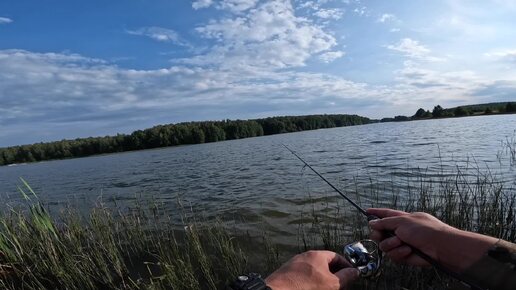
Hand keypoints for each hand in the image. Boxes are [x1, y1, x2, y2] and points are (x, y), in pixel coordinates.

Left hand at [265, 250, 358, 289]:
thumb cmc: (307, 287)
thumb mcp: (332, 284)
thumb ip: (346, 277)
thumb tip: (355, 272)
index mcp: (316, 255)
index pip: (336, 256)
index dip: (346, 266)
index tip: (351, 275)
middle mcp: (305, 256)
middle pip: (325, 263)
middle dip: (334, 274)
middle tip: (340, 284)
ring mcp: (295, 264)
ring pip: (313, 270)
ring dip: (323, 278)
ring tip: (327, 288)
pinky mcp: (287, 273)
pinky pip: (303, 275)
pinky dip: (311, 281)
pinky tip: (312, 288)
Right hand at [367, 208, 497, 271]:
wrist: (439, 247)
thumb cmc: (425, 230)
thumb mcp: (402, 221)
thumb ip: (385, 222)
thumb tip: (372, 223)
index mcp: (402, 219)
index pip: (386, 214)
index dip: (376, 213)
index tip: (367, 211)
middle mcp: (400, 231)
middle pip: (380, 233)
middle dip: (378, 234)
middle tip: (380, 235)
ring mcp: (402, 244)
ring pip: (384, 246)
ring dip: (391, 244)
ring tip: (402, 242)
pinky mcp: (404, 256)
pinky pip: (393, 256)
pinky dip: (399, 253)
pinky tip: (408, 251)